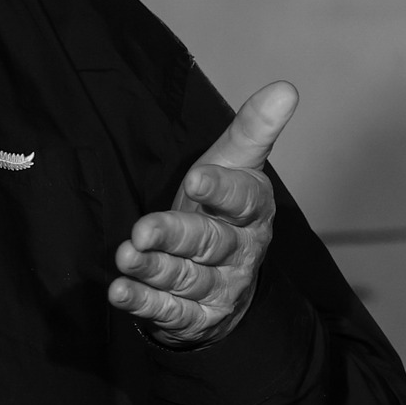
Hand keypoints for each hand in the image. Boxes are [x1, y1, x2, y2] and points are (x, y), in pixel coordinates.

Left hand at [109, 81, 298, 348]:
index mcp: (252, 210)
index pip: (242, 199)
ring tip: (126, 256)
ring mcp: (219, 287)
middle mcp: (239, 250)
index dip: (220, 190)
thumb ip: (253, 129)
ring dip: (154, 269)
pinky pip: (170, 313)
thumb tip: (286, 87)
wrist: (228, 277)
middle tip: (142, 231)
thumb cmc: (223, 207)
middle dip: (175, 236)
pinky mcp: (196, 317)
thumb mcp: (236, 165)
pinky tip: (120, 291)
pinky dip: (144, 303)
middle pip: (208, 242)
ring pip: (186, 278)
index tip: (196, 178)